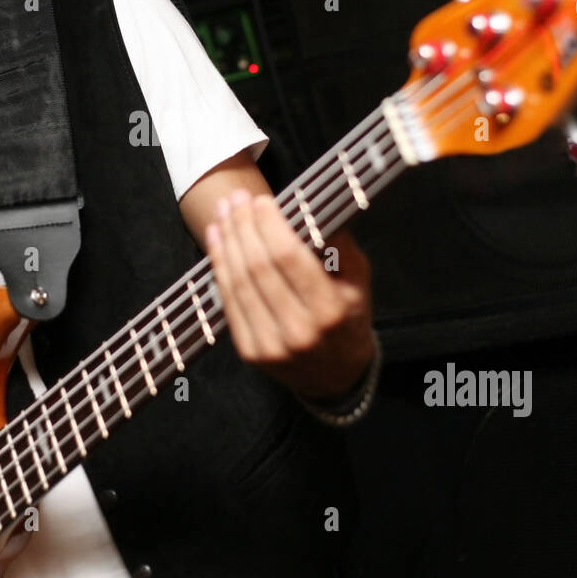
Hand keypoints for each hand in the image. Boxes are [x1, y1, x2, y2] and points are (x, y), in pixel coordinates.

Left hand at [204, 188, 374, 400]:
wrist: (337, 377)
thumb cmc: (348, 319)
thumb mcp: (359, 282)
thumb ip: (340, 247)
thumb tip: (311, 209)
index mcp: (329, 310)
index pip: (288, 257)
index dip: (269, 225)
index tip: (261, 201)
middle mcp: (299, 331)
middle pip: (258, 267)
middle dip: (244, 227)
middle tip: (236, 200)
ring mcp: (271, 346)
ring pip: (239, 283)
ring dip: (227, 243)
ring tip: (222, 214)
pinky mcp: (250, 353)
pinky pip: (230, 303)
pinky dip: (219, 268)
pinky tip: (217, 243)